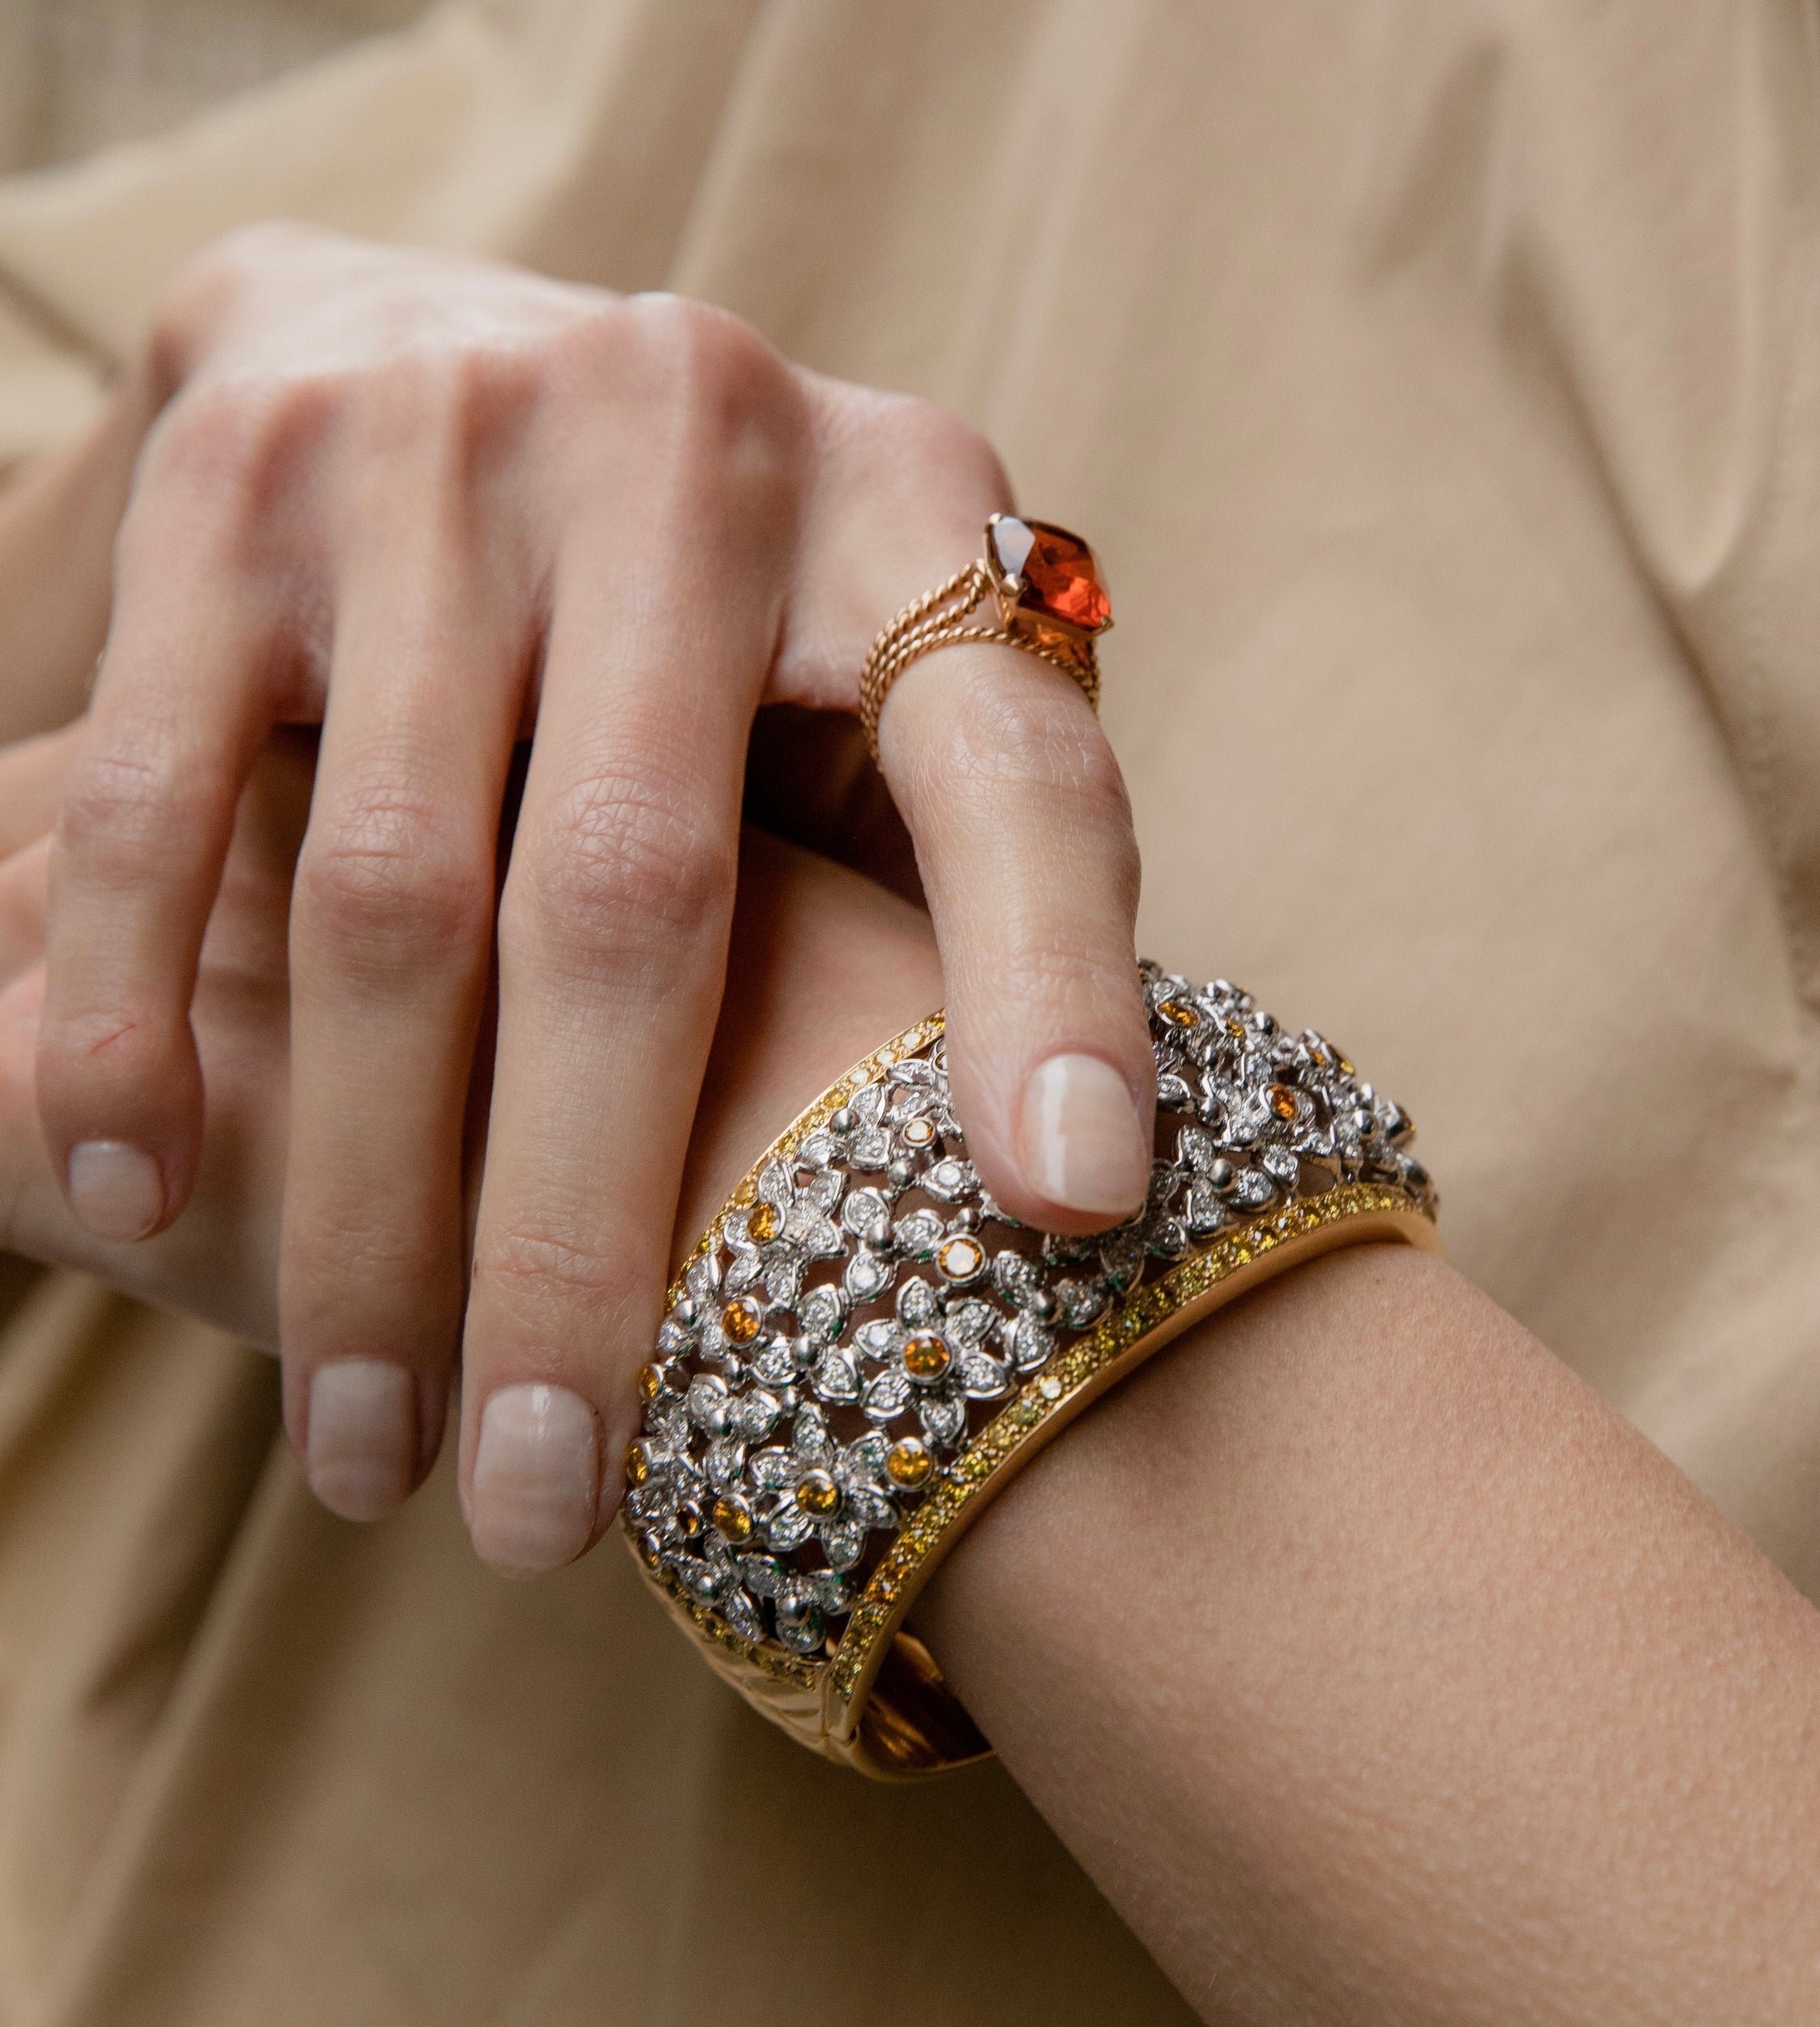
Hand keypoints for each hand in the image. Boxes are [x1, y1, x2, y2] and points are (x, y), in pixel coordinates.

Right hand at [29, 223, 1149, 1567]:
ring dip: (369, 1211)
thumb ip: (981, 873)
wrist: (475, 345)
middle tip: (555, 1510)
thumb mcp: (898, 690)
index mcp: (914, 514)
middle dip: (589, 1242)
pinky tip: (147, 1207)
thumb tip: (1079, 1186)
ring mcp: (446, 443)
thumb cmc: (735, 603)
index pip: (1014, 780)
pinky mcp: (237, 468)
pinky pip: (177, 796)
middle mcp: (691, 440)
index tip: (1076, 1218)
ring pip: (393, 892)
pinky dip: (154, 1016)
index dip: (1060, 995)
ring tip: (369, 1454)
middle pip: (642, 902)